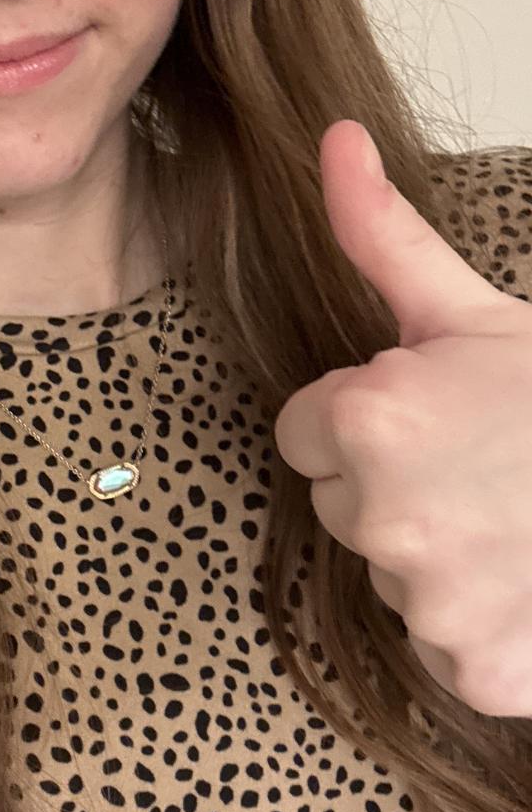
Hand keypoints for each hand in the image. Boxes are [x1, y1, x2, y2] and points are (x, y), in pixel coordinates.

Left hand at [273, 119, 531, 716]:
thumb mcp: (469, 309)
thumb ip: (382, 234)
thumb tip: (330, 138)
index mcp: (366, 424)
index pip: (302, 431)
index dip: (361, 418)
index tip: (428, 415)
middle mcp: (381, 520)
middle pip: (340, 503)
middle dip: (392, 482)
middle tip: (482, 464)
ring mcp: (430, 608)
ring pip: (393, 573)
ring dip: (435, 553)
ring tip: (513, 518)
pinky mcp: (475, 672)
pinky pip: (441, 646)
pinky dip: (479, 625)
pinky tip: (529, 580)